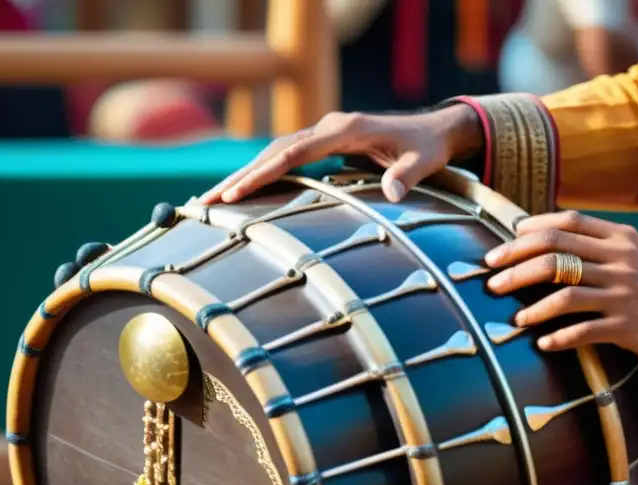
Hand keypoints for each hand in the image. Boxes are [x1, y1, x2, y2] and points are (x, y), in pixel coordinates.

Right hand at [199, 104, 482, 204]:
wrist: (432, 131)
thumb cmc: (426, 147)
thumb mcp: (423, 161)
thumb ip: (407, 176)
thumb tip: (393, 193)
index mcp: (345, 129)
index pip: (294, 152)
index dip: (264, 174)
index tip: (237, 194)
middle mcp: (328, 128)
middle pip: (274, 152)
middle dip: (239, 178)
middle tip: (205, 203)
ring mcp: (323, 135)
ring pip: (274, 154)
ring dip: (244, 177)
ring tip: (210, 203)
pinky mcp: (323, 144)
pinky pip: (285, 159)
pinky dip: (262, 175)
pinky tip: (242, 194)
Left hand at [484, 212, 637, 364]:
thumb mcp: (636, 253)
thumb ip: (599, 244)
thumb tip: (548, 241)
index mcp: (620, 238)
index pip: (566, 222)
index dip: (529, 231)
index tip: (503, 245)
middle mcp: (619, 260)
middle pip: (554, 253)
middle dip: (515, 265)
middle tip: (491, 280)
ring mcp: (622, 293)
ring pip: (563, 291)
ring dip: (531, 306)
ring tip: (514, 319)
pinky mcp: (626, 325)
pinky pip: (582, 330)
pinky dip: (558, 337)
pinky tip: (542, 343)